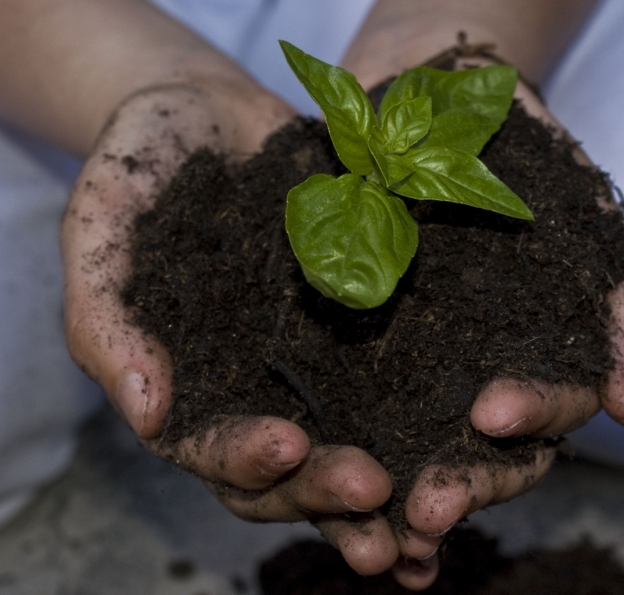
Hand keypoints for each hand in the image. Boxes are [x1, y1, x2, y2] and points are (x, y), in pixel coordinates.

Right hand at [60, 81, 396, 572]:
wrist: (208, 109)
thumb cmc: (140, 162)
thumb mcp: (102, 229)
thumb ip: (106, 320)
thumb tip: (149, 416)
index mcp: (192, 383)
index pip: (214, 450)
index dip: (245, 458)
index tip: (288, 445)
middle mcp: (259, 384)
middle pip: (293, 467)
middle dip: (329, 488)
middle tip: (375, 490)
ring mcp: (316, 353)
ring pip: (354, 436)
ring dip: (392, 479)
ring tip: (431, 507)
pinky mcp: (365, 312)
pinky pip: (402, 366)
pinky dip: (432, 404)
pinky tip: (474, 422)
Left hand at [338, 18, 623, 583]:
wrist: (432, 100)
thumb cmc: (525, 159)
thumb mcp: (590, 224)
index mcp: (530, 363)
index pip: (540, 415)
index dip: (525, 422)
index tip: (489, 414)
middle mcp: (467, 381)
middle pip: (469, 457)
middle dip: (453, 485)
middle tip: (424, 513)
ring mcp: (403, 370)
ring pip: (399, 449)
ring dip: (387, 501)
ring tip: (368, 533)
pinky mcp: (342, 348)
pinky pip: (327, 407)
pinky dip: (318, 450)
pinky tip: (299, 476)